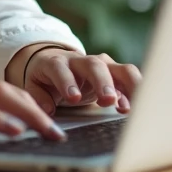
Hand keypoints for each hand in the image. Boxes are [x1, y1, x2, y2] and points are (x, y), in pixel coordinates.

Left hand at [21, 48, 141, 116]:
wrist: (56, 63)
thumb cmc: (46, 78)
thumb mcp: (35, 86)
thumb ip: (38, 97)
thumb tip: (47, 110)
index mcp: (56, 63)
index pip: (61, 69)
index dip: (67, 82)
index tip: (73, 98)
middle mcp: (81, 61)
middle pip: (94, 65)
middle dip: (102, 82)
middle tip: (107, 101)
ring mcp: (101, 65)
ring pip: (120, 69)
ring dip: (128, 86)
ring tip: (129, 107)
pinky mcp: (115, 73)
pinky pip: (130, 79)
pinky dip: (135, 93)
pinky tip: (135, 108)